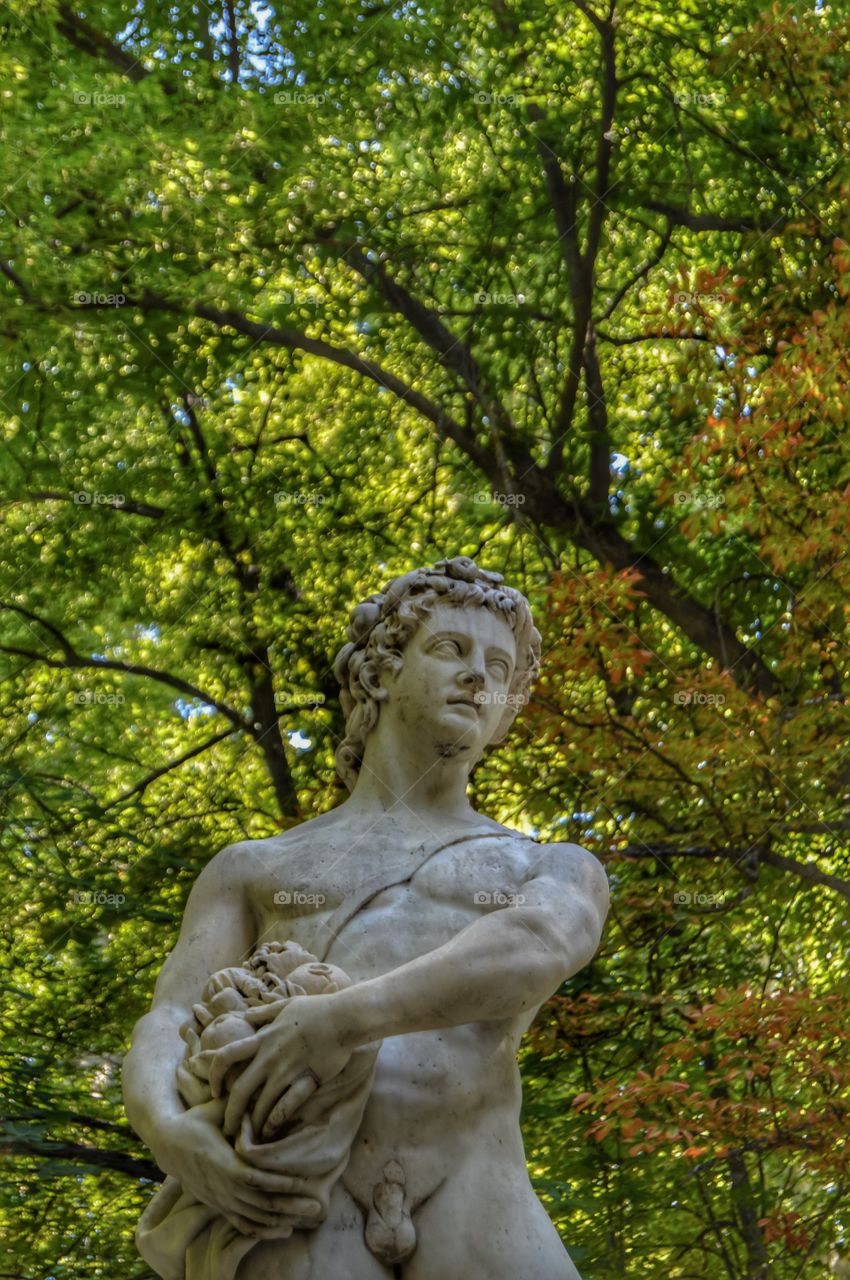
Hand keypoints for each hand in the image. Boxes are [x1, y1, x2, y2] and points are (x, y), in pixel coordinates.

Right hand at [156, 1099, 323, 1237]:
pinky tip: (284, 1230)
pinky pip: (242, 1224)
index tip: (301, 1183)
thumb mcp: (211, 1109)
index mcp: (219, 1160)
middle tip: (317, 1207)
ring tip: (307, 1217)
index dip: (276, 1182)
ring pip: (253, 1216)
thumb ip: (235, 1103)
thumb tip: (261, 1089)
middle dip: (289, 1205)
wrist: (168, 1144)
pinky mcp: (217, 1206)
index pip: (251, 1177)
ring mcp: (218, 1198)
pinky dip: (264, 1230)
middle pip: (258, 1202)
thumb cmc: (194, 1121)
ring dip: (282, 1220)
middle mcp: (219, 1185)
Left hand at [211, 996, 354, 1138]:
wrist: (344, 1017)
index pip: (226, 1056)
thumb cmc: (316, 1009)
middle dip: (230, 1113)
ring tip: (251, 1134)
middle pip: (239, 1090)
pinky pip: (285, 1108)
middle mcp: (270, 1057)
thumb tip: (246, 1015)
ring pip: (260, 1105)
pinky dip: (274, 1122)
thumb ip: (263, 1013)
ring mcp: (287, 1071)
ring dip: (253, 1122)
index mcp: (263, 1038)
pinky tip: (270, 1131)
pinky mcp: (306, 1080)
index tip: (214, 1091)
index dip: (214, 1075)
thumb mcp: (285, 1005)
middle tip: (227, 1127)